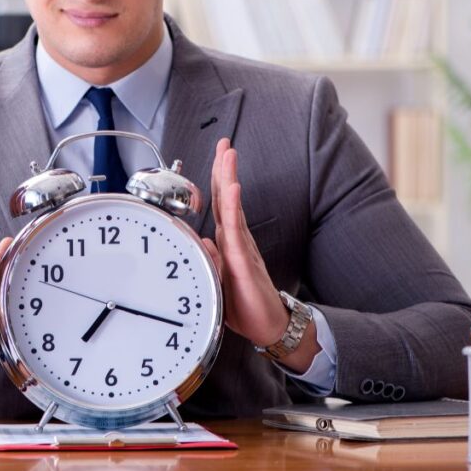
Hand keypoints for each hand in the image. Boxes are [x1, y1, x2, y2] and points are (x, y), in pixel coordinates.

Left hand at [200, 138, 319, 371]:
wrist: (269, 327)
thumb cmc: (245, 305)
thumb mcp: (217, 280)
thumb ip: (209, 259)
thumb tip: (201, 241)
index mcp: (227, 242)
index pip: (220, 204)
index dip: (217, 179)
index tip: (218, 155)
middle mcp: (235, 240)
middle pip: (227, 198)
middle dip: (224, 169)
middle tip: (224, 143)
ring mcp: (241, 248)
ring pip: (232, 208)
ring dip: (228, 179)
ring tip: (228, 155)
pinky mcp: (244, 261)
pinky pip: (236, 231)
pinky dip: (233, 208)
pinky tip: (233, 190)